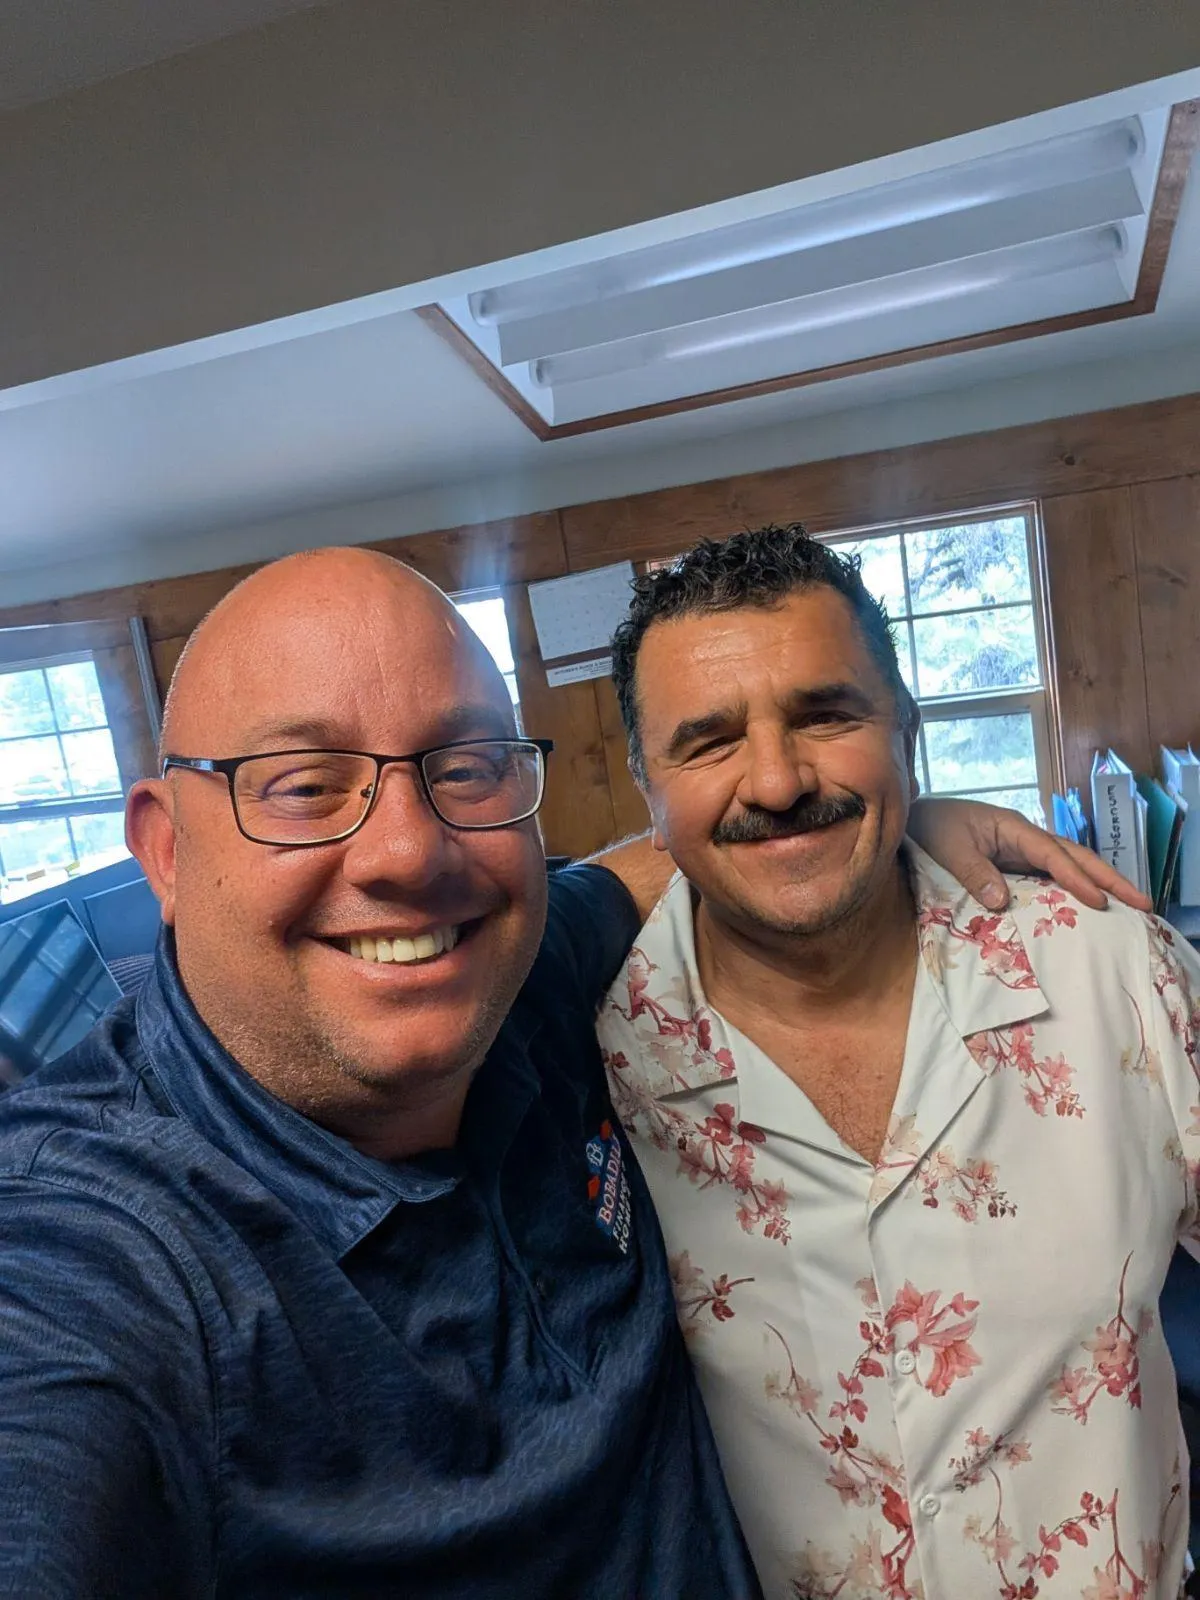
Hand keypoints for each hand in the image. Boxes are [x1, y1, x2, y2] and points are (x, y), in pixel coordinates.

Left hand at [907, 797, 1149, 913]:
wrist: (914, 817)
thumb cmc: (931, 827)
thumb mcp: (948, 848)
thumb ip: (974, 872)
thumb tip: (1004, 901)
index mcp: (1012, 828)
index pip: (1053, 854)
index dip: (1076, 878)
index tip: (1099, 901)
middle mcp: (1024, 838)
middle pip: (1075, 856)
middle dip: (1108, 878)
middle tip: (1143, 902)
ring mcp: (1022, 850)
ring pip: (1068, 865)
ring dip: (1097, 883)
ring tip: (1129, 906)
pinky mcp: (1015, 862)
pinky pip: (1050, 876)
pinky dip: (1072, 889)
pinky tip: (1087, 907)